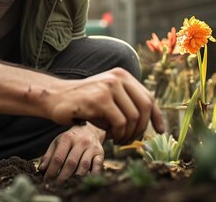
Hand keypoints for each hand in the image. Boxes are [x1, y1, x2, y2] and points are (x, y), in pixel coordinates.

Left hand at [38, 123, 104, 180]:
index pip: (58, 158)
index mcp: (67, 138)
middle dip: (62, 177)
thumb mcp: (57, 143)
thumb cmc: (70, 139)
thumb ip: (49, 156)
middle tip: (57, 185)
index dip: (52, 171)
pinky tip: (84, 180)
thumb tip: (42, 170)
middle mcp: (80, 142)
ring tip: (68, 184)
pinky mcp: (100, 153)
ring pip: (83, 166)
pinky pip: (97, 166)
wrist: (89, 129)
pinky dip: (91, 175)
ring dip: (75, 177)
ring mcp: (91, 147)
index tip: (47, 180)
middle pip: (71, 163)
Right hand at [46, 67, 163, 144]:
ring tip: (118, 140)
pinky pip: (119, 122)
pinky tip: (110, 137)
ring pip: (132, 117)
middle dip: (141, 128)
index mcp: (123, 75)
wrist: (56, 98)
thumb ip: (126, 102)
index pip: (148, 97)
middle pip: (144, 107)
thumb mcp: (108, 97)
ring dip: (127, 134)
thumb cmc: (83, 103)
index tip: (160, 131)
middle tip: (131, 140)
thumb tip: (151, 121)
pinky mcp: (99, 99)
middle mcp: (118, 77)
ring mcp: (109, 86)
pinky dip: (118, 134)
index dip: (156, 116)